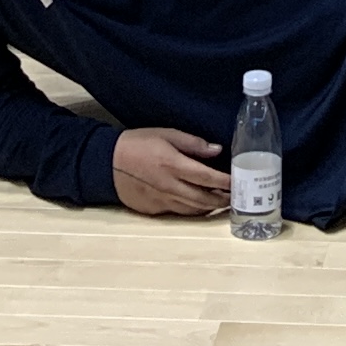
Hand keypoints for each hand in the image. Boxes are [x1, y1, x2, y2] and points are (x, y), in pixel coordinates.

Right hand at [110, 126, 231, 216]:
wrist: (106, 163)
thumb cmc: (138, 143)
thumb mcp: (165, 134)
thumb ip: (192, 143)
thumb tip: (216, 150)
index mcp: (174, 165)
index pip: (208, 177)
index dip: (226, 182)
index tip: (239, 182)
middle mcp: (170, 187)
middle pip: (204, 199)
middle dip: (223, 200)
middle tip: (236, 197)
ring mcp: (162, 201)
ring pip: (193, 209)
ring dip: (209, 207)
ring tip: (222, 202)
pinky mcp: (154, 210)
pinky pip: (179, 211)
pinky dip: (193, 209)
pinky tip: (199, 205)